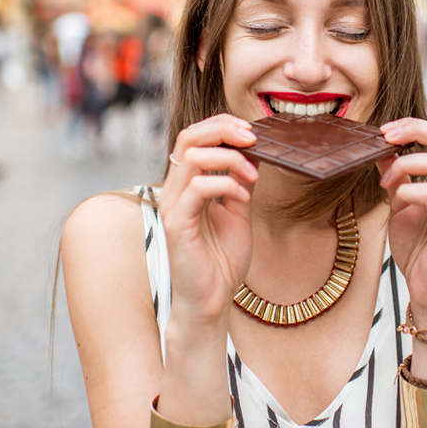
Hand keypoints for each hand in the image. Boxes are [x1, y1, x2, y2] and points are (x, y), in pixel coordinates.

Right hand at [158, 114, 258, 325]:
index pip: (195, 137)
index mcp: (187, 183)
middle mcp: (175, 189)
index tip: (251, 131)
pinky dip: (225, 184)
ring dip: (228, 157)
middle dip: (222, 128)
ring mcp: (172, 204)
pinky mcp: (176, 222)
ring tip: (252, 173)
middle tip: (252, 137)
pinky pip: (197, 188)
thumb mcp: (238, 212)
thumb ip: (240, 182)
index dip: (221, 125)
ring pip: (191, 156)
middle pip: (188, 136)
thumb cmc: (221, 261)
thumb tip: (254, 152)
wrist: (211, 302)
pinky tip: (242, 197)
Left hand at [376, 118, 426, 323]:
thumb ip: (396, 174)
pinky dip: (406, 191)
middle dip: (415, 130)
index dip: (416, 125)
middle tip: (386, 136)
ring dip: (404, 164)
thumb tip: (380, 147)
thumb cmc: (418, 246)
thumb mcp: (401, 201)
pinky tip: (395, 200)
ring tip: (385, 181)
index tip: (386, 130)